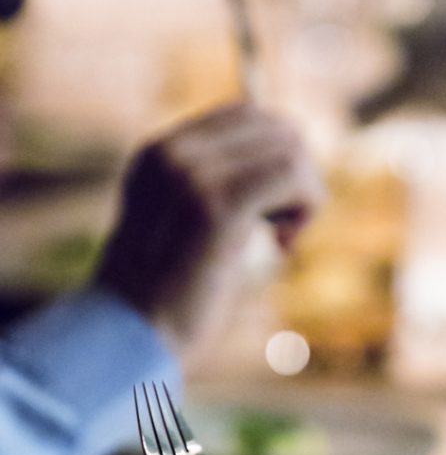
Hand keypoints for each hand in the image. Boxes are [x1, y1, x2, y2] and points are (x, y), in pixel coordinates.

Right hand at [94, 101, 323, 362]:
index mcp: (160, 152)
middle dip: (297, 178)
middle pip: (276, 128)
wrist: (130, 337)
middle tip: (281, 231)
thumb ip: (218, 193)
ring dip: (304, 197)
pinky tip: (282, 246)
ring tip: (279, 241)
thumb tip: (287, 164)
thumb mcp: (185, 231)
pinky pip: (293, 177)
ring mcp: (192, 173)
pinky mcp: (217, 205)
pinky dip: (306, 209)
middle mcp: (174, 152)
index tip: (270, 215)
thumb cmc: (163, 301)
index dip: (278, 161)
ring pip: (291, 150)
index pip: (248, 117)